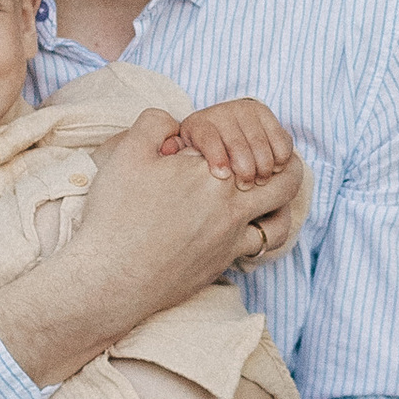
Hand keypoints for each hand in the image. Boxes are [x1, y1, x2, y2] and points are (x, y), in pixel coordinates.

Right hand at [0, 108, 304, 387]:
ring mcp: (231, 235)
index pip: (247, 142)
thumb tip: (176, 122)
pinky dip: (264, 232)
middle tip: (279, 160)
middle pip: (285, 178)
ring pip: (281, 216)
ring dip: (281, 202)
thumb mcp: (127, 153)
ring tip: (270, 192)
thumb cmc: (116, 214)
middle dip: (287, 165)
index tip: (233, 139)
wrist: (110, 276)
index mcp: (211, 169)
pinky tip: (249, 226)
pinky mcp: (224, 261)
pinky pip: (262, 245)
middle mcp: (230, 202)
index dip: (244, 136)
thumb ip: (156, 123)